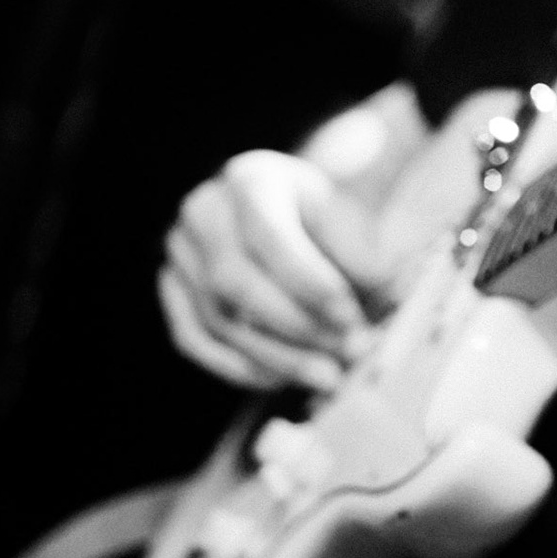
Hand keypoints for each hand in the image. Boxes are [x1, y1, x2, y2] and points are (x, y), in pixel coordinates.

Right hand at [160, 150, 386, 391]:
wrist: (290, 208)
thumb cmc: (323, 215)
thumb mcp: (349, 216)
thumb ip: (362, 252)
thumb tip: (385, 291)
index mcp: (250, 179)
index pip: (268, 235)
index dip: (308, 282)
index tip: (350, 316)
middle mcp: (204, 211)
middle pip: (234, 282)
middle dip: (295, 327)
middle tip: (346, 353)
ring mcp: (180, 251)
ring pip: (216, 318)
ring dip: (275, 356)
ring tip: (326, 376)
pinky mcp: (171, 288)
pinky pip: (194, 338)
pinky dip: (237, 366)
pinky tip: (280, 378)